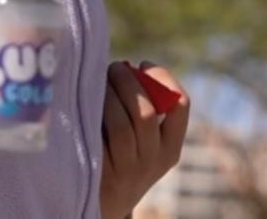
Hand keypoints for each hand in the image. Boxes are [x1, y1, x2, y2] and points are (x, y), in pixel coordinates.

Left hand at [100, 61, 189, 218]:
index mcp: (171, 149)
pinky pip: (97, 138)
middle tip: (115, 67)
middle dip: (128, 81)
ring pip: (120, 124)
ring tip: (98, 81)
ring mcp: (127, 169)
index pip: (181, 105)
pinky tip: (85, 102)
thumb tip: (126, 68)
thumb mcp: (146, 145)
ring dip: (108, 95)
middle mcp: (153, 160)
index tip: (145, 63)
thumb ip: (145, 112)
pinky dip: (92, 114)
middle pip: (145, 112)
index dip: (163, 78)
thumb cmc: (124, 159)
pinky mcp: (102, 173)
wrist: (107, 203)